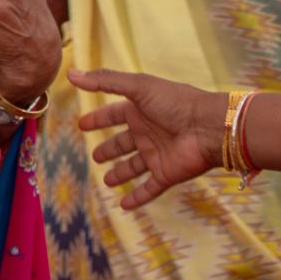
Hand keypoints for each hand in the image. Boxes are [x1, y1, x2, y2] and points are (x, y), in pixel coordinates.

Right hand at [72, 67, 223, 209]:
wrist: (209, 128)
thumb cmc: (175, 103)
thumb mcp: (138, 86)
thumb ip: (105, 81)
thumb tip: (71, 74)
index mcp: (140, 111)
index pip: (114, 115)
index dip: (99, 119)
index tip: (82, 124)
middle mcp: (147, 133)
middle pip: (123, 143)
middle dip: (109, 149)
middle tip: (95, 157)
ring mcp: (156, 155)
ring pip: (134, 167)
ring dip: (121, 173)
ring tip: (107, 181)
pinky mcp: (165, 174)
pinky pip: (149, 189)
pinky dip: (137, 197)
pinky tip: (124, 206)